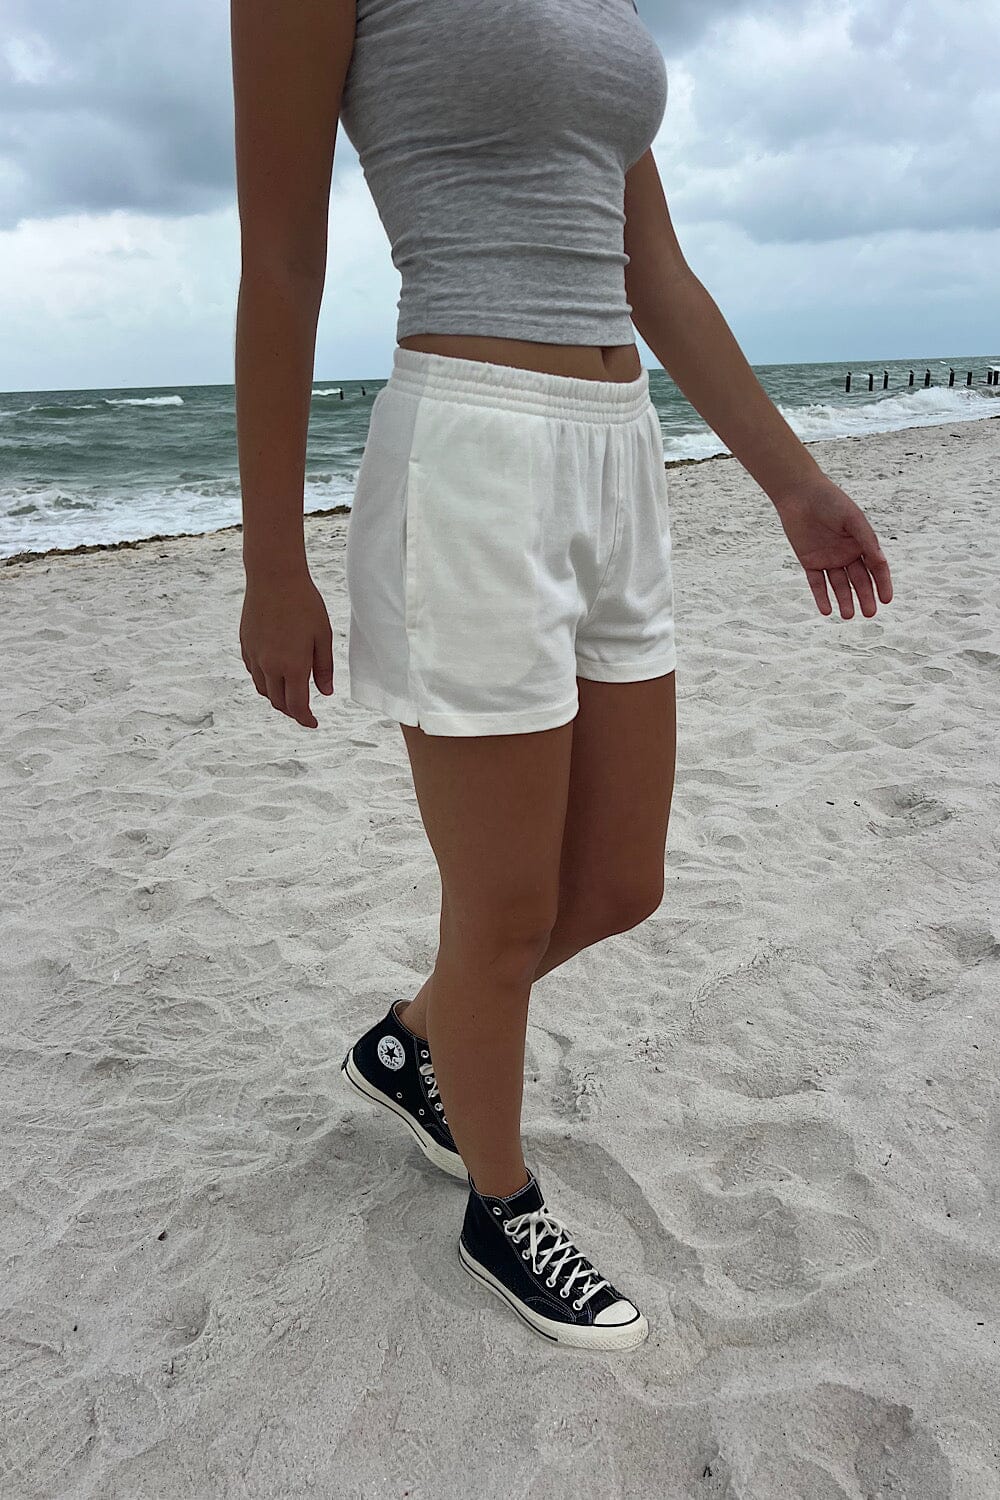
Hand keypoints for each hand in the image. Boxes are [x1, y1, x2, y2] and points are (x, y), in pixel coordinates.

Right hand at [240, 569, 333, 727]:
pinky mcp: (245, 645)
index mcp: (292, 666)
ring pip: (262, 689)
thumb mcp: (322, 636)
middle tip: (304, 711)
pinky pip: (253, 672)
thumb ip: (323, 668)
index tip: (313, 723)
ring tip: (289, 694)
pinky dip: (264, 680)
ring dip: (276, 697)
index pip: (297, 706)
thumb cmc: (304, 603)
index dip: (305, 719)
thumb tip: (325, 692)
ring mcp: (254, 656)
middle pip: (278, 702)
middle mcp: (269, 666)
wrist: (273, 577)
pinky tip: (274, 674)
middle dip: (291, 711)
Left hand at [772, 473, 893, 617]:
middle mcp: (847, 553)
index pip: (876, 568)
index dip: (883, 584)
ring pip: (839, 585)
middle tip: (870, 613)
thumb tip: (881, 562)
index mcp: (862, 543)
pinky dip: (821, 596)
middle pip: (859, 580)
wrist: (800, 494)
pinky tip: (827, 610)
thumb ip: (866, 540)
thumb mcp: (852, 519)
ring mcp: (829, 559)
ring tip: (848, 616)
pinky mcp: (810, 562)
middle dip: (865, 597)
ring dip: (844, 600)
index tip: (887, 600)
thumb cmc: (830, 501)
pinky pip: (817, 583)